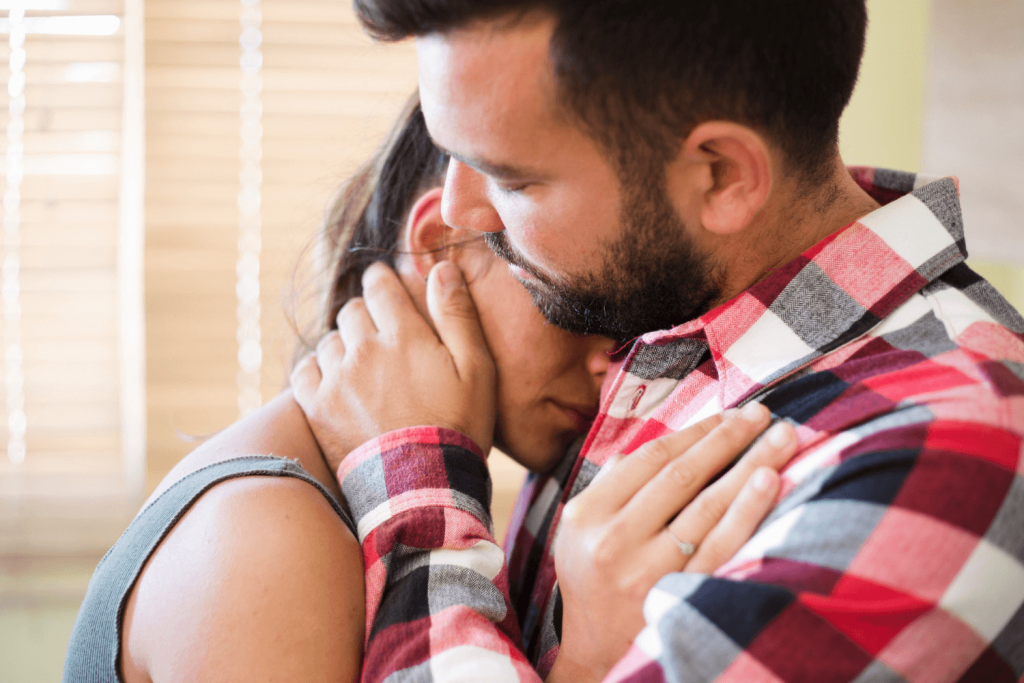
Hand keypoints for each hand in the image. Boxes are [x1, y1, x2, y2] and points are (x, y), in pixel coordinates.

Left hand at [291, 261, 496, 472]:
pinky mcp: (317, 408)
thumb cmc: (458, 428)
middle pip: (352, 311)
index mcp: (403, 334)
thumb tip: (442, 268)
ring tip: (362, 365)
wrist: (423, 489)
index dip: (381, 281)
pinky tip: (335, 382)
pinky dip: (317, 370)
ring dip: (344, 344)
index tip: (384, 285)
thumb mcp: (477, 369)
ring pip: (329, 340)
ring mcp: (336, 379)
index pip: (379, 285)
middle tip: (381, 335)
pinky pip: (304, 370)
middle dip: (366, 316)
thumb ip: (457, 314)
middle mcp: (364, 349)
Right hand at [548, 404, 796, 682]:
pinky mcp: (678, 598)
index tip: (728, 415)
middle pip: (681, 475)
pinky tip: (769, 481)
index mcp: (588, 514)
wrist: (597, 653)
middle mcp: (615, 541)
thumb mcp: (582, 529)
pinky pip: (721, 546)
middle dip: (727, 438)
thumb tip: (671, 441)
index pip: (649, 459)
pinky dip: (747, 510)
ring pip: (706, 505)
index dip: (694, 432)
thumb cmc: (596, 578)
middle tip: (762, 414)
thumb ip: (615, 484)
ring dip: (748, 464)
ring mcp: (648, 572)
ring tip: (781, 437)